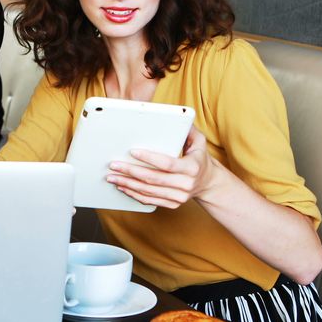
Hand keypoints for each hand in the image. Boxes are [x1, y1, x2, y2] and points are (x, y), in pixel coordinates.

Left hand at [105, 126, 229, 208]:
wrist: (208, 183)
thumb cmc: (199, 158)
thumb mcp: (199, 142)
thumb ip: (188, 130)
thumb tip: (178, 116)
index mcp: (192, 167)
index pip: (167, 163)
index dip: (149, 158)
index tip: (132, 152)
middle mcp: (186, 184)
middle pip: (153, 178)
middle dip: (130, 171)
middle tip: (114, 165)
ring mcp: (179, 197)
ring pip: (148, 191)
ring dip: (128, 184)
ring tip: (113, 177)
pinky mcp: (172, 204)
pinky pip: (150, 200)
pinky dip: (134, 194)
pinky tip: (123, 187)